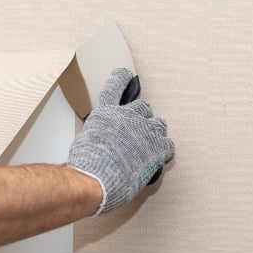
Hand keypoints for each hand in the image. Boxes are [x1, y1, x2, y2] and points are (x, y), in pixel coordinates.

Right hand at [67, 68, 174, 214]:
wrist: (97, 179)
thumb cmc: (86, 165)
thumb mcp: (84, 140)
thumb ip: (98, 134)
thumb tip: (102, 140)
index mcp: (106, 112)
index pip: (114, 87)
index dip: (121, 79)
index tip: (125, 73)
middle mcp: (127, 116)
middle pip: (143, 106)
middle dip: (141, 117)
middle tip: (137, 131)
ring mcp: (144, 130)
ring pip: (158, 124)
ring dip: (154, 132)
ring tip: (149, 146)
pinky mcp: (158, 148)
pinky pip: (168, 144)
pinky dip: (164, 151)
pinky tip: (158, 158)